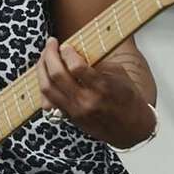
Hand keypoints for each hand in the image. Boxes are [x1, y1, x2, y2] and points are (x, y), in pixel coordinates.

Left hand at [34, 36, 152, 147]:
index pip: (76, 67)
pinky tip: (46, 76)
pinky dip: (44, 86)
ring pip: (47, 88)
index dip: (67, 52)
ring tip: (45, 57)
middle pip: (56, 75)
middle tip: (51, 44)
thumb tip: (76, 50)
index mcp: (102, 88)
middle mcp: (86, 101)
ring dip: (42, 69)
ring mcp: (75, 111)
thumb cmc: (128, 99)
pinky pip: (48, 101)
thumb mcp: (120, 75)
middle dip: (49, 55)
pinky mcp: (69, 118)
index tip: (66, 45)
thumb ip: (97, 63)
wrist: (132, 129)